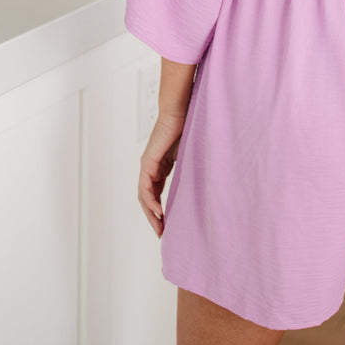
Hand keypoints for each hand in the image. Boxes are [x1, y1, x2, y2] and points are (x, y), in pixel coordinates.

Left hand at [138, 113, 185, 237]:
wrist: (180, 112)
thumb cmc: (186, 128)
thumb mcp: (188, 156)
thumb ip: (188, 170)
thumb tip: (200, 185)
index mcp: (159, 167)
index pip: (155, 194)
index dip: (160, 210)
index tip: (167, 225)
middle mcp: (150, 168)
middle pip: (147, 199)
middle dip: (154, 218)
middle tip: (162, 233)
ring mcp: (147, 165)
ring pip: (144, 196)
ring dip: (151, 214)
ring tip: (160, 227)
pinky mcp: (148, 162)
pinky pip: (146, 187)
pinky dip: (151, 201)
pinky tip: (159, 212)